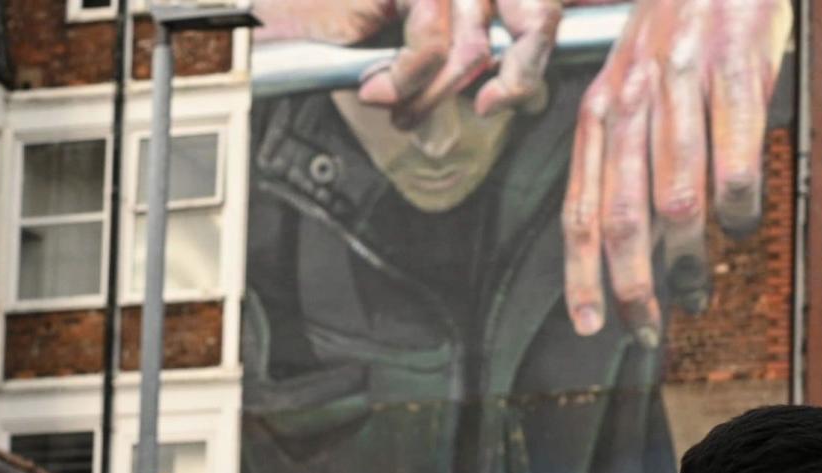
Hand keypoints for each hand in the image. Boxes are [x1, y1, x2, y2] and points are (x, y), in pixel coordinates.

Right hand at [359, 0, 566, 128]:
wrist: (279, 9)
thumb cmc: (339, 17)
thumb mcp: (423, 34)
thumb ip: (469, 47)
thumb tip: (514, 83)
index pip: (542, 9)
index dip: (536, 59)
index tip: (510, 98)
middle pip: (535, 20)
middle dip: (516, 78)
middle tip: (485, 108)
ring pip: (476, 48)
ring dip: (438, 95)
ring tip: (405, 113)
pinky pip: (430, 46)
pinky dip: (405, 81)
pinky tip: (377, 89)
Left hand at [562, 0, 793, 343]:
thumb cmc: (677, 23)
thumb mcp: (629, 80)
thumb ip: (621, 152)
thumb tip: (628, 236)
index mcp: (600, 109)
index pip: (579, 208)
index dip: (582, 275)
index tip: (590, 324)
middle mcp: (631, 100)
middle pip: (620, 217)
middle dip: (631, 287)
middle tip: (647, 329)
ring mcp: (682, 85)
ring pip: (675, 200)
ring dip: (685, 261)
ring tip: (695, 293)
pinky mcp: (736, 69)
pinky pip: (736, 162)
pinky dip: (739, 209)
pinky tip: (740, 226)